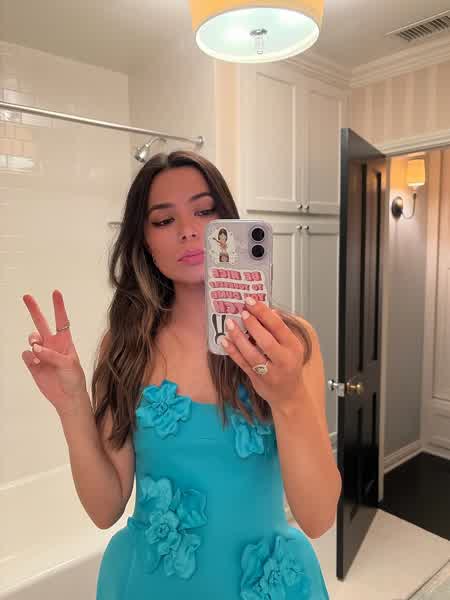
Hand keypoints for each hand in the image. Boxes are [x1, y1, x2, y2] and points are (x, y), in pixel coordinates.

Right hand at [21, 290, 87, 417]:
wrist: (67, 398)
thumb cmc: (74, 380)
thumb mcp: (69, 365)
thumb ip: (52, 355)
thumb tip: (35, 347)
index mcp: (65, 342)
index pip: (61, 320)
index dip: (58, 306)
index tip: (56, 292)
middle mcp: (52, 344)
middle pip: (41, 323)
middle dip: (34, 309)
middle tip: (26, 296)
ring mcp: (42, 354)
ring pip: (32, 338)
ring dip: (32, 339)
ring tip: (36, 347)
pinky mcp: (33, 364)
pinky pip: (26, 354)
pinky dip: (29, 356)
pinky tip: (35, 363)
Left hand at [220, 297, 305, 411]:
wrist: (289, 394)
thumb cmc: (289, 365)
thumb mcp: (291, 346)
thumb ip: (280, 329)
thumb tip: (269, 311)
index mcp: (293, 347)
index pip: (278, 326)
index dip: (263, 312)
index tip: (251, 301)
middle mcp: (283, 360)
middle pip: (266, 341)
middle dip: (252, 325)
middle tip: (242, 312)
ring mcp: (270, 372)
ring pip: (252, 354)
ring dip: (239, 338)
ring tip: (229, 324)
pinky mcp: (257, 379)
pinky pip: (242, 363)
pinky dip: (232, 352)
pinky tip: (225, 340)